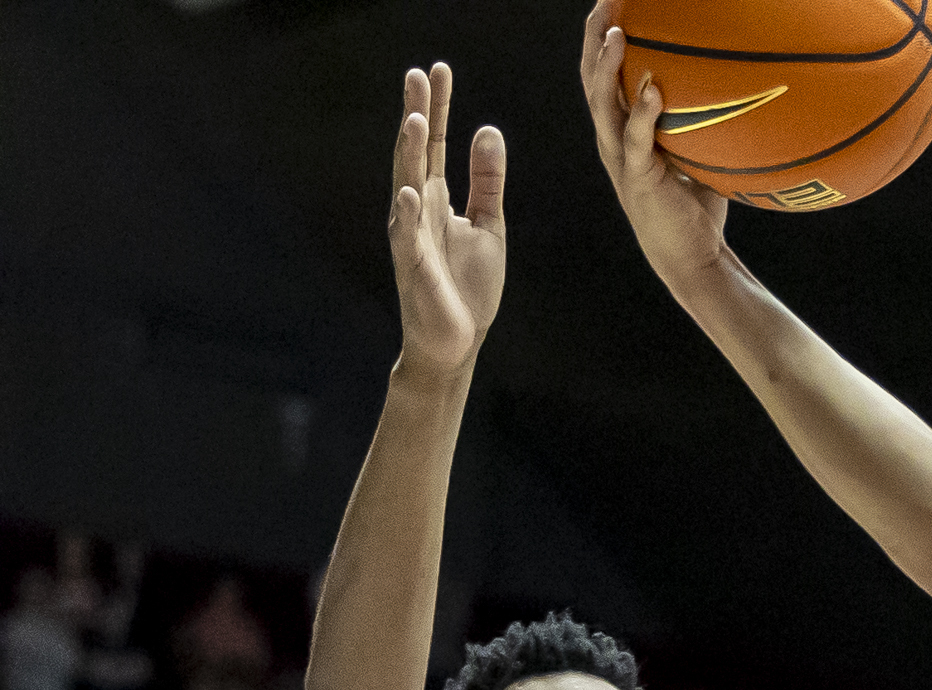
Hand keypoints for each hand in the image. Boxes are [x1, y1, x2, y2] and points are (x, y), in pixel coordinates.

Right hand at [388, 64, 506, 378]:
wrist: (454, 341)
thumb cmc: (466, 285)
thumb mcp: (488, 225)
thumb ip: (486, 181)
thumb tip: (488, 129)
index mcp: (436, 198)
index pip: (433, 143)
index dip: (437, 107)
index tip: (438, 69)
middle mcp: (417, 210)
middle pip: (415, 154)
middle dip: (416, 114)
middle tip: (417, 74)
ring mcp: (412, 237)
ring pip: (407, 187)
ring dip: (407, 154)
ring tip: (412, 118)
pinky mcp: (415, 269)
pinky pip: (408, 238)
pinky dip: (407, 215)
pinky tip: (408, 191)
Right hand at [581, 0, 730, 286]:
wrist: (691, 256)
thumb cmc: (698, 207)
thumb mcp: (700, 155)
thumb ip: (705, 123)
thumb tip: (741, 87)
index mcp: (622, 129)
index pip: (604, 74)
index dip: (602, 36)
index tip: (613, 3)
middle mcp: (612, 137)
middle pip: (591, 76)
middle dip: (593, 36)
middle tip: (604, 2)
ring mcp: (619, 157)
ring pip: (601, 102)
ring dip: (606, 66)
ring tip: (614, 33)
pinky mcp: (635, 177)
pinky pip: (635, 139)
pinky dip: (643, 112)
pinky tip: (654, 87)